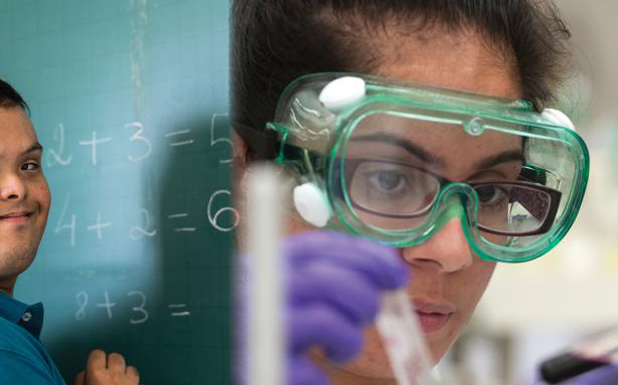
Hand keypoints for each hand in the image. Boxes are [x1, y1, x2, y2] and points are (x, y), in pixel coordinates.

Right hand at [75, 349, 140, 384]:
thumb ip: (81, 380)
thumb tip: (85, 372)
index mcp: (97, 375)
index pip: (97, 354)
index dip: (95, 361)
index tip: (94, 367)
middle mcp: (116, 376)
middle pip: (116, 357)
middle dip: (112, 365)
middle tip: (106, 377)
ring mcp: (132, 383)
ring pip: (131, 368)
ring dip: (125, 374)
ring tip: (119, 384)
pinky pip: (141, 382)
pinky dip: (136, 384)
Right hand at [239, 231, 408, 384]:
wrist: (221, 364)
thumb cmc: (264, 331)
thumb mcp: (287, 292)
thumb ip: (324, 275)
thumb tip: (385, 271)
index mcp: (265, 265)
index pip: (321, 246)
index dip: (366, 256)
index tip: (395, 274)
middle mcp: (256, 290)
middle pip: (326, 279)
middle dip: (363, 298)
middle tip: (367, 317)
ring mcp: (257, 329)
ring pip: (326, 320)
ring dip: (350, 338)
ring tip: (342, 349)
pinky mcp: (262, 366)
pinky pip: (310, 370)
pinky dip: (322, 375)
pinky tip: (314, 372)